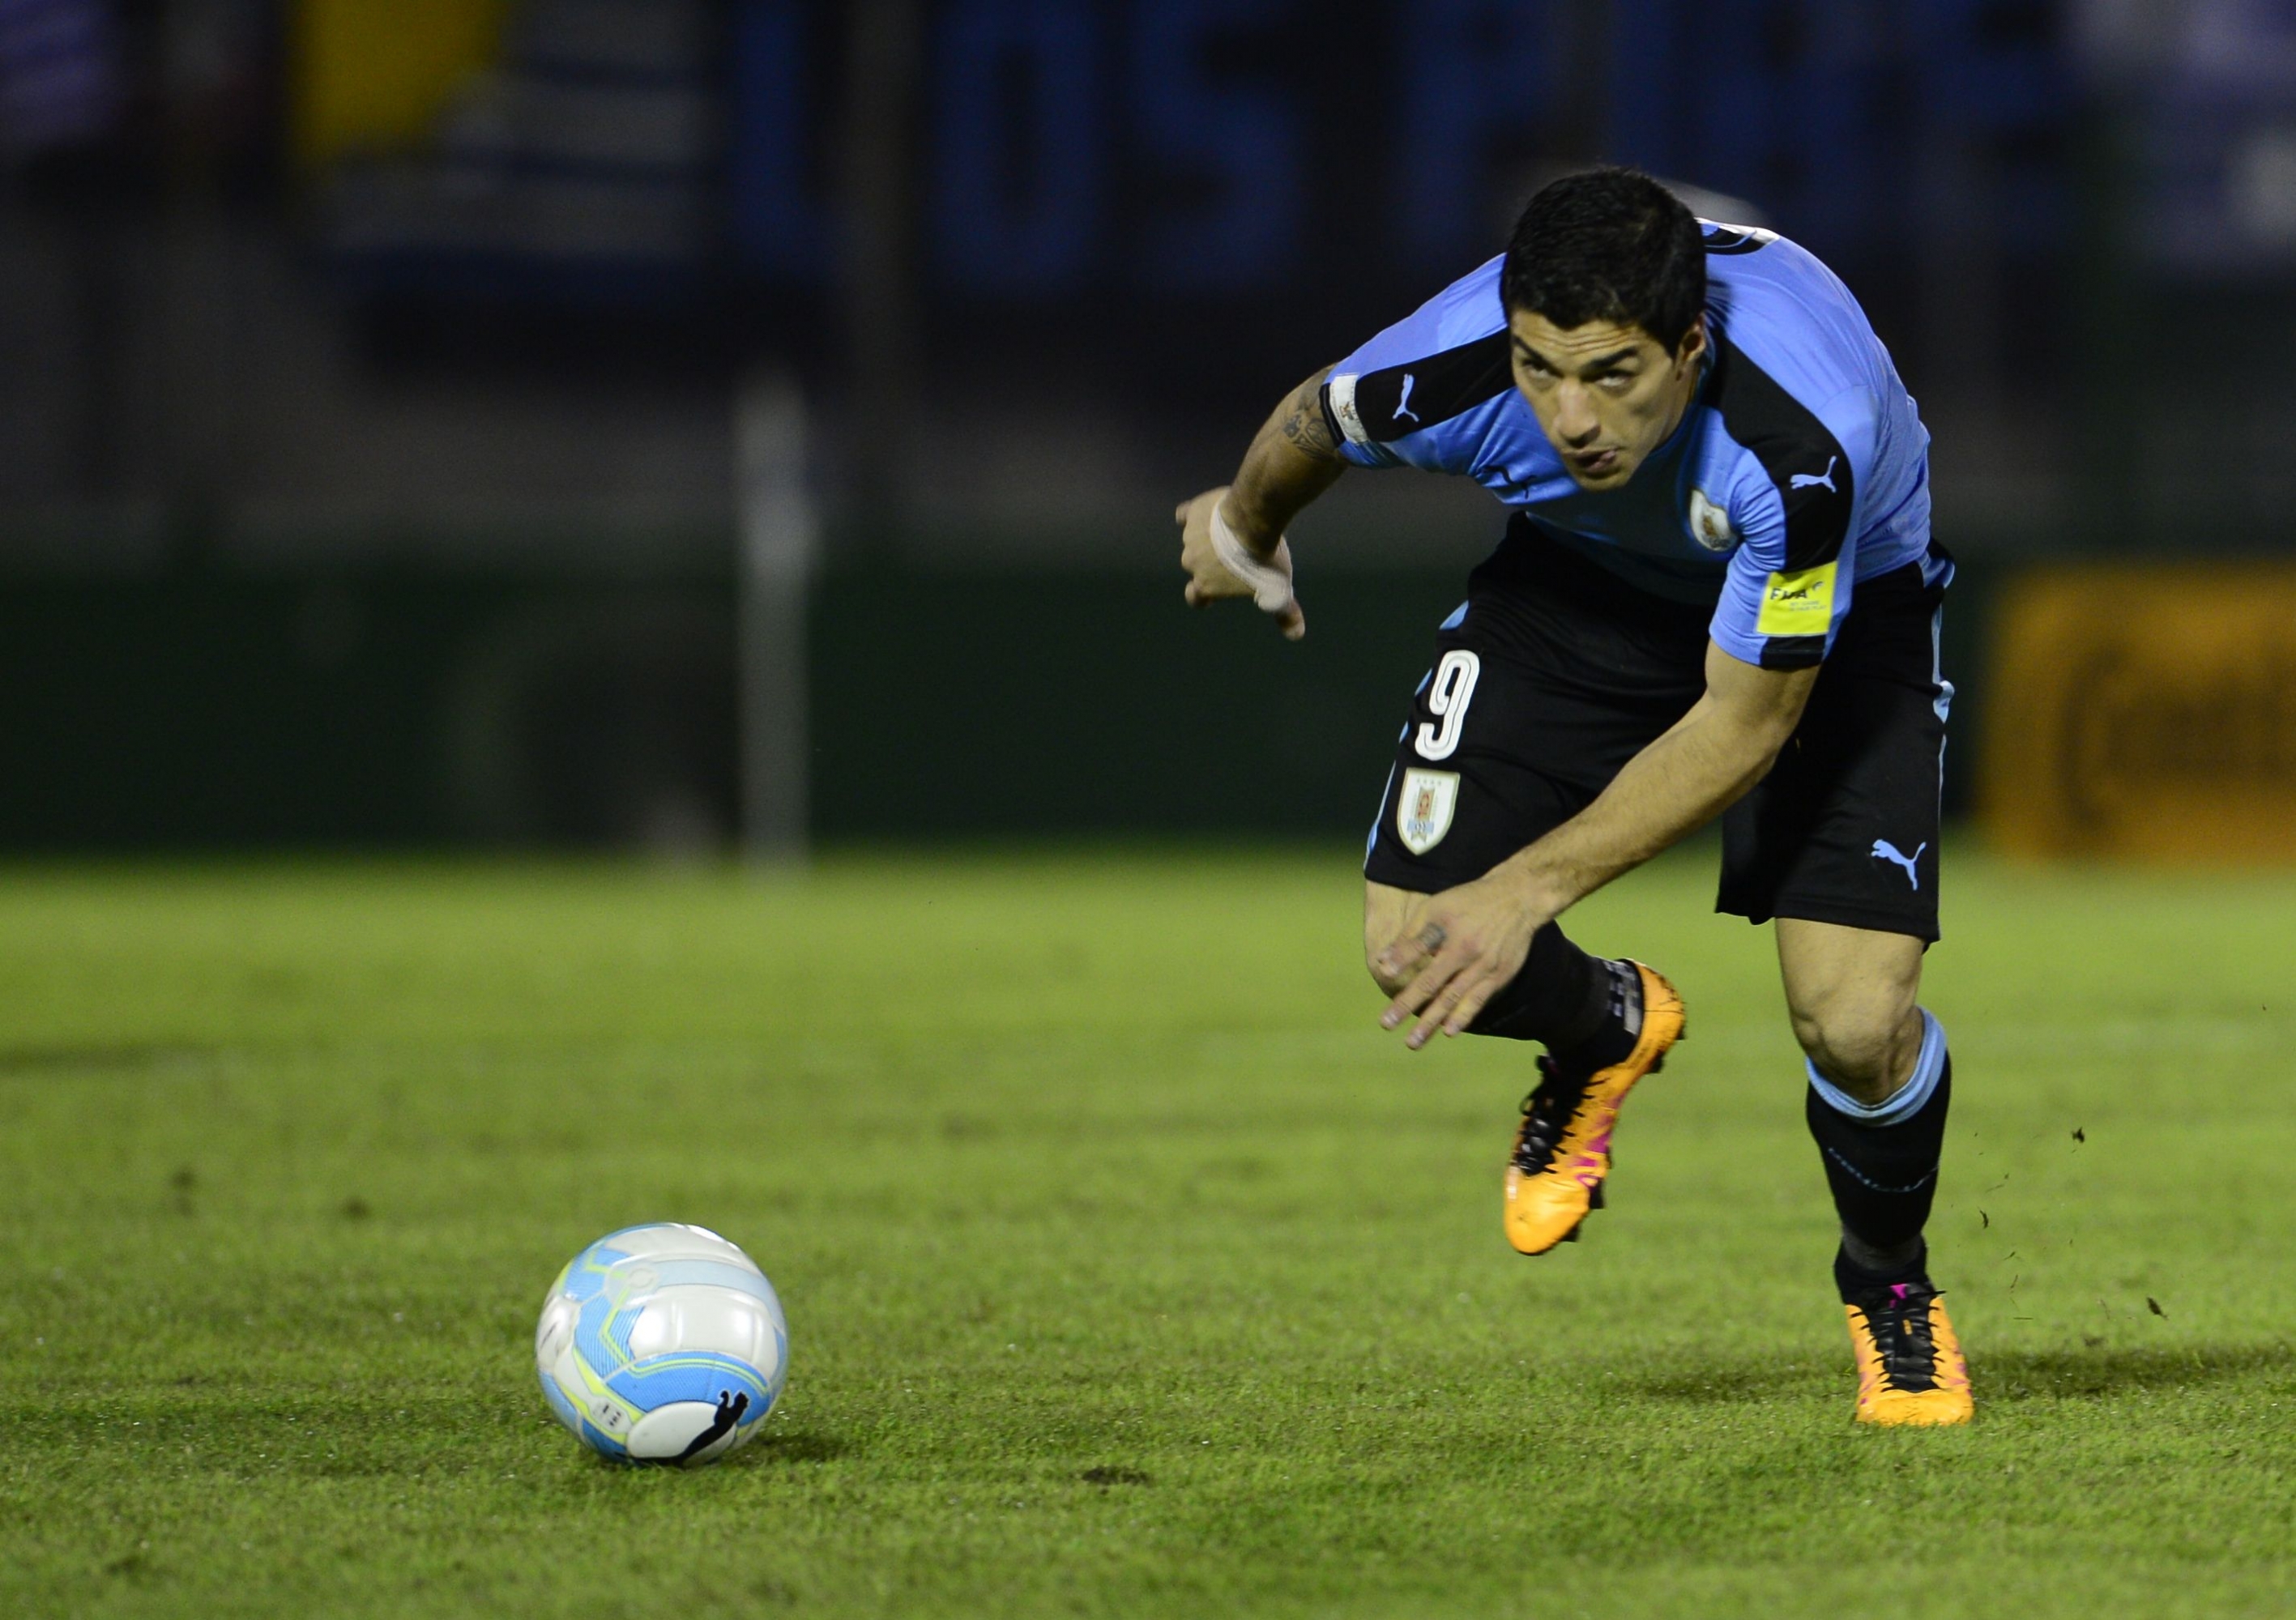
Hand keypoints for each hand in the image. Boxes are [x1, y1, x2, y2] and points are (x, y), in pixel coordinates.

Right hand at [1175, 486, 1305, 640]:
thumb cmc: (1264, 561)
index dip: (1202, 596)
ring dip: (1206, 538)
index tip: (1213, 591)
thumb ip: (1284, 613)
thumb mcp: (1277, 591)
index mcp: (1205, 585)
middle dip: (1210, 562)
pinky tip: (1207, 511)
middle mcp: (1191, 563)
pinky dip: (1194, 515)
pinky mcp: (1193, 513)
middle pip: (1195, 567)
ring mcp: (1190, 538)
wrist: (1256, 521)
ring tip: (1230, 531)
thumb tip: (1297, 635)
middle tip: (1233, 554)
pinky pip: (1185, 515)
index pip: (1194, 598)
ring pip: (1193, 541)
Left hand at [1372, 868, 1551, 1049]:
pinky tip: (1449, 1031)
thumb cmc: (1469, 903)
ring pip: (1453, 998)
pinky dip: (1462, 1016)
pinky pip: (1477, 1000)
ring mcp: (1483, 965)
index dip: (1403, 958)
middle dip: (1407, 1004)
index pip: (1421, 944)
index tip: (1384, 972)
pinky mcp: (1499, 975)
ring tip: (1412, 1042)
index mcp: (1448, 928)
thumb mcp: (1437, 907)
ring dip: (1431, 1021)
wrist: (1518, 899)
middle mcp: (1465, 949)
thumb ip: (1411, 935)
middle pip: (1432, 981)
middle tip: (1385, 1024)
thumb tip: (1382, 961)